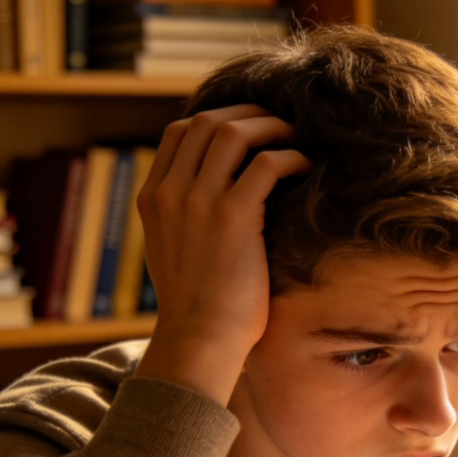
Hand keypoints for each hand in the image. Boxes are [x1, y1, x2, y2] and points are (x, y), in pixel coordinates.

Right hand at [135, 105, 310, 405]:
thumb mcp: (173, 256)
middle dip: (249, 114)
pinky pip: (266, 165)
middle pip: (208, 122)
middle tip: (280, 123)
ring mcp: (199, 201)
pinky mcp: (233, 217)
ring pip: (235, 134)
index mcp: (152, 198)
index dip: (217, 118)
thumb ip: (181, 222)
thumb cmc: (197, 310)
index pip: (180, 132)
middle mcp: (171, 192)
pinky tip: (305, 167)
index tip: (248, 126)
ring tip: (296, 137)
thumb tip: (208, 206)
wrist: (198, 341)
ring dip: (271, 128)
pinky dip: (289, 157)